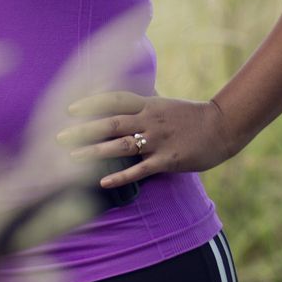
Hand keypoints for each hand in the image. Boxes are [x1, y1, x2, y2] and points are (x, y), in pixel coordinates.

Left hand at [56, 92, 244, 189]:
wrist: (223, 126)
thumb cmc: (195, 117)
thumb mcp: (168, 105)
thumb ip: (146, 105)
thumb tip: (126, 102)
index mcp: (150, 105)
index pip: (115, 99)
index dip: (91, 102)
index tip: (69, 108)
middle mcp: (150, 120)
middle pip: (110, 122)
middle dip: (82, 130)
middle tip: (59, 137)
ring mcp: (159, 140)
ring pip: (120, 145)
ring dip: (94, 152)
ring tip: (71, 159)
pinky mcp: (168, 160)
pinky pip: (140, 169)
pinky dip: (120, 176)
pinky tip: (102, 182)